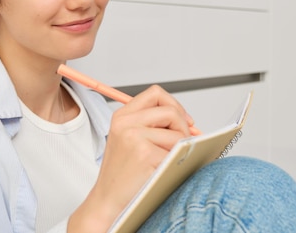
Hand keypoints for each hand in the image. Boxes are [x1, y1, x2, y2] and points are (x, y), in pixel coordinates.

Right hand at [68, 85, 191, 232]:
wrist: (107, 201)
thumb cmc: (122, 174)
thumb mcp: (128, 140)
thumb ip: (152, 124)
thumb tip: (189, 122)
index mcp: (122, 116)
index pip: (155, 94)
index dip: (174, 104)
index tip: (182, 121)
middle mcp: (126, 123)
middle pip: (170, 111)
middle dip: (183, 128)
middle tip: (182, 144)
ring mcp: (134, 138)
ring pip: (177, 133)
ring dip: (180, 149)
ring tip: (168, 161)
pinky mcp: (145, 154)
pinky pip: (176, 153)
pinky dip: (176, 163)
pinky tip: (163, 171)